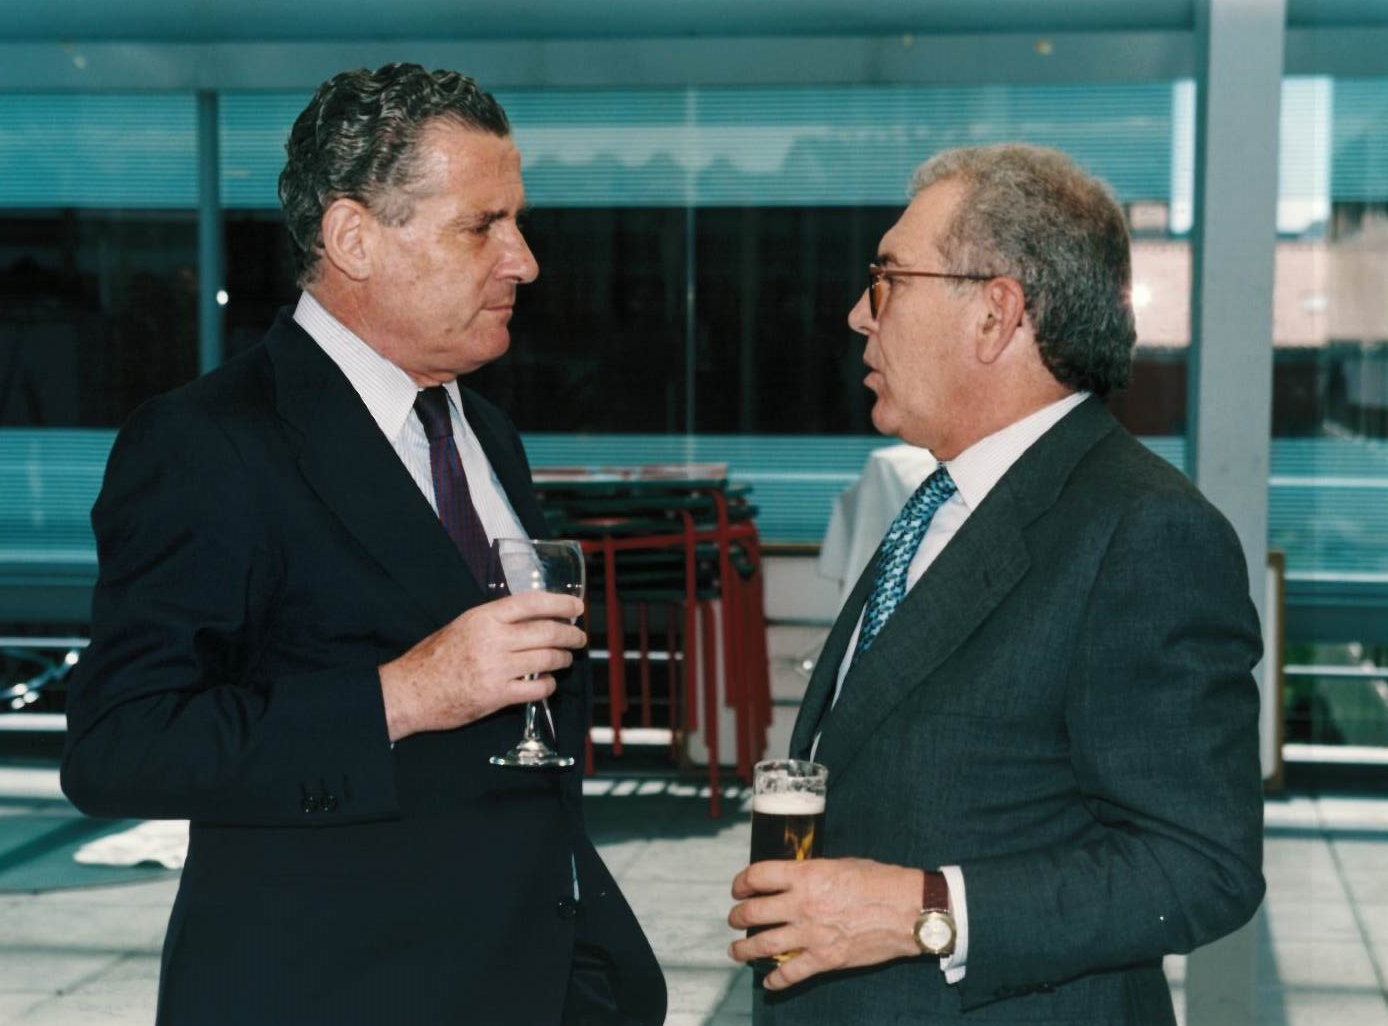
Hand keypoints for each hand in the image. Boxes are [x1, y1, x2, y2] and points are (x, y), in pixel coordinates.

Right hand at [379, 591, 584, 740]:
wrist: (409, 691)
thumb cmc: (433, 659)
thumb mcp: (462, 625)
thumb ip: (494, 621)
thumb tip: (530, 617)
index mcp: (483, 617)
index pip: (532, 603)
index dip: (560, 603)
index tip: (576, 607)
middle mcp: (492, 640)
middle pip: (547, 632)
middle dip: (570, 634)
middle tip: (578, 637)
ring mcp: (495, 668)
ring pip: (547, 659)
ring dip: (563, 659)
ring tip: (566, 659)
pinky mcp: (496, 696)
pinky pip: (536, 688)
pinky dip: (548, 684)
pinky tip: (548, 682)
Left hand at [727, 858, 923, 990]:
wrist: (907, 910)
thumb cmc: (880, 882)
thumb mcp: (840, 864)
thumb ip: (812, 873)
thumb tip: (794, 878)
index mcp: (806, 875)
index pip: (757, 876)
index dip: (741, 882)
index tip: (738, 888)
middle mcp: (802, 904)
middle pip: (752, 912)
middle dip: (737, 916)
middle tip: (735, 918)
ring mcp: (811, 934)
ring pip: (762, 944)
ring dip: (743, 949)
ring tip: (737, 950)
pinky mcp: (824, 959)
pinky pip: (790, 973)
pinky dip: (775, 980)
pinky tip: (769, 981)